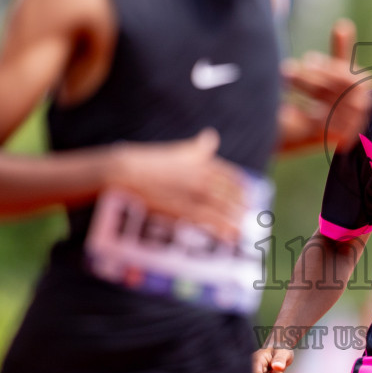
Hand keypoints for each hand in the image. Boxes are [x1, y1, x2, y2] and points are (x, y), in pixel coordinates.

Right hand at [107, 129, 247, 242]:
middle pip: (230, 193)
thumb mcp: (176, 150)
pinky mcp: (183, 209)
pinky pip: (209, 221)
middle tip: (248, 215)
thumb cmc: (147, 162)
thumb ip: (197, 147)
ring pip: (223, 208)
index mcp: (201, 161)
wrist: (122, 173)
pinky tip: (231, 236)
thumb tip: (211, 136)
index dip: (241, 186)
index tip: (249, 194)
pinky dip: (223, 228)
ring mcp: (193, 193)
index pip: (230, 174)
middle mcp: (201, 175)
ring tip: (242, 228)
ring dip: (235, 219)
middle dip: (241, 205)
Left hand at [282, 19, 371, 150]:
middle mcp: (362, 105)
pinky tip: (291, 106)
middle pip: (333, 90)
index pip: (344, 75)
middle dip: (308, 79)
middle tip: (285, 69)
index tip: (308, 60)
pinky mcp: (340, 138)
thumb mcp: (339, 71)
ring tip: (283, 81)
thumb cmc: (337, 94)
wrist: (340, 130)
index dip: (326, 67)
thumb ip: (342, 50)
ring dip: (304, 92)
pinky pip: (321, 124)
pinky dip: (306, 114)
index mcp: (364, 84)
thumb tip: (342, 24)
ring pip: (325, 105)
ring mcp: (351, 123)